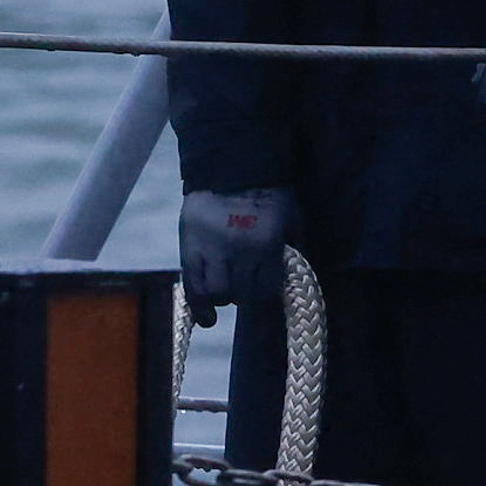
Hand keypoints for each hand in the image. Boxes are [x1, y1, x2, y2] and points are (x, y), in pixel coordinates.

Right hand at [178, 187, 295, 327]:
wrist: (230, 165)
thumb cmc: (268, 192)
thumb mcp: (291, 216)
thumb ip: (295, 246)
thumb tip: (295, 277)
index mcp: (267, 243)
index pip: (268, 287)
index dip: (268, 288)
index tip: (266, 283)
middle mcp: (239, 251)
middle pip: (242, 294)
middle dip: (246, 292)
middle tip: (246, 283)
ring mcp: (212, 251)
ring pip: (217, 293)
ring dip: (225, 296)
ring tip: (228, 287)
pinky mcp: (189, 249)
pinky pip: (192, 287)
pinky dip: (199, 306)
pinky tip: (207, 319)